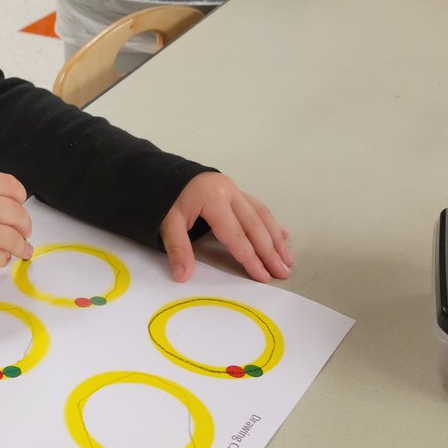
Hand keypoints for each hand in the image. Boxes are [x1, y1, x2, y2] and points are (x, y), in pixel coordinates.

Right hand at [0, 171, 33, 284]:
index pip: (9, 185)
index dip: (18, 194)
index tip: (20, 201)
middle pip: (17, 213)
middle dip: (24, 223)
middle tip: (24, 230)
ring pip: (15, 239)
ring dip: (22, 245)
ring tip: (24, 250)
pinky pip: (2, 258)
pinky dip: (3, 258)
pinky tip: (1, 258)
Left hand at [159, 172, 291, 283]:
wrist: (161, 171)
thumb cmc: (163, 197)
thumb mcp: (165, 222)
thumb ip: (177, 248)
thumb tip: (182, 275)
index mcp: (213, 199)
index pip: (236, 235)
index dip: (250, 258)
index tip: (264, 276)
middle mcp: (229, 192)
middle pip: (255, 225)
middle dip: (271, 251)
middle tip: (283, 273)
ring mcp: (234, 189)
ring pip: (262, 215)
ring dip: (276, 238)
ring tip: (287, 259)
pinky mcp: (235, 190)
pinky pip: (258, 207)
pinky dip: (271, 223)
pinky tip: (283, 235)